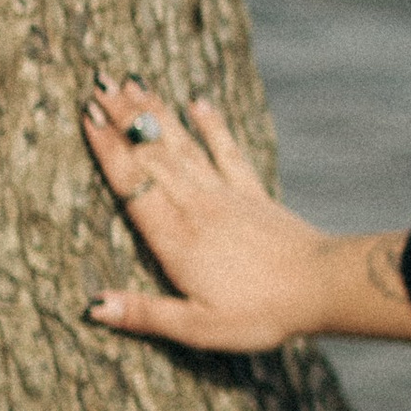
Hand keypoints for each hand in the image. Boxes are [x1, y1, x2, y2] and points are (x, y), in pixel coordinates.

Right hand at [81, 77, 410, 351]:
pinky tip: (198, 102)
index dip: (109, 151)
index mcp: (176, 239)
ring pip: (184, 147)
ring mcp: (227, 196)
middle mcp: (197, 207)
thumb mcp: (198, 327)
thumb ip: (146, 313)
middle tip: (98, 83)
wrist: (322, 288)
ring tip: (133, 83)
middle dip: (124, 120)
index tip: (88, 116)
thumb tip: (94, 306)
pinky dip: (213, 125)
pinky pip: (228, 151)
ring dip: (157, 115)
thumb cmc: (260, 313)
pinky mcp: (254, 194)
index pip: (134, 186)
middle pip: (153, 157)